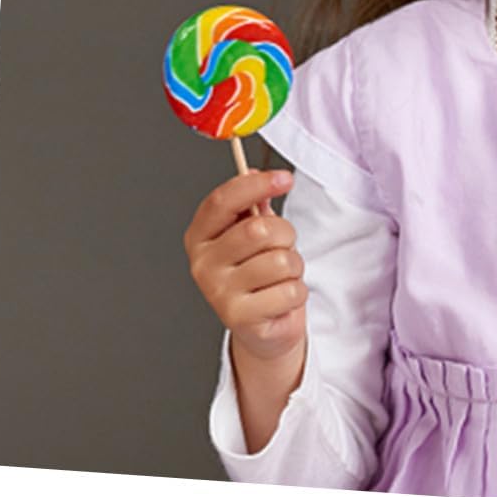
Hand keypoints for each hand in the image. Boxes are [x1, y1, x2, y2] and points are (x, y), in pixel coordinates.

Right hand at [183, 168, 307, 364]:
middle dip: (286, 234)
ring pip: (279, 261)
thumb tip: (253, 171)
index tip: (285, 178)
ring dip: (294, 267)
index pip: (222, 201)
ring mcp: (218, 293)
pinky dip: (296, 292)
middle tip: (284, 246)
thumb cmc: (260, 272)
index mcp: (200, 237)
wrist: (264, 325)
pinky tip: (281, 299)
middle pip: (259, 229)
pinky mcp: (239, 318)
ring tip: (281, 276)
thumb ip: (254, 203)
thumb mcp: (256, 232)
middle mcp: (202, 265)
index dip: (255, 184)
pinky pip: (289, 291)